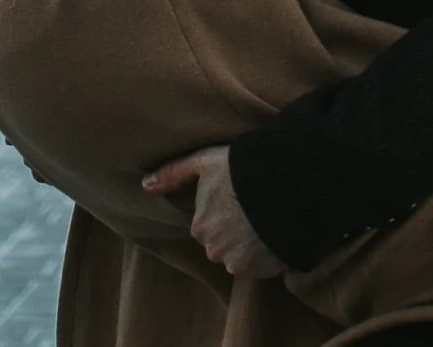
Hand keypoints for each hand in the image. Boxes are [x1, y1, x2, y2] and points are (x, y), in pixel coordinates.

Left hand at [143, 146, 286, 279]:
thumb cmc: (244, 169)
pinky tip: (273, 234)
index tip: (237, 199)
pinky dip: (264, 256)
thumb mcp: (205, 161)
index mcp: (200, 227)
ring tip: (266, 221)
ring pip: (240, 256)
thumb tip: (145, 185)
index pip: (208, 227)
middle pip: (222, 244)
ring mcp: (238, 263)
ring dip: (249, 245)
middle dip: (234, 232)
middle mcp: (215, 250)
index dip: (223, 212)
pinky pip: (258, 267)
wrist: (288, 185)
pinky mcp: (261, 271)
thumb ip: (174, 173)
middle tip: (253, 210)